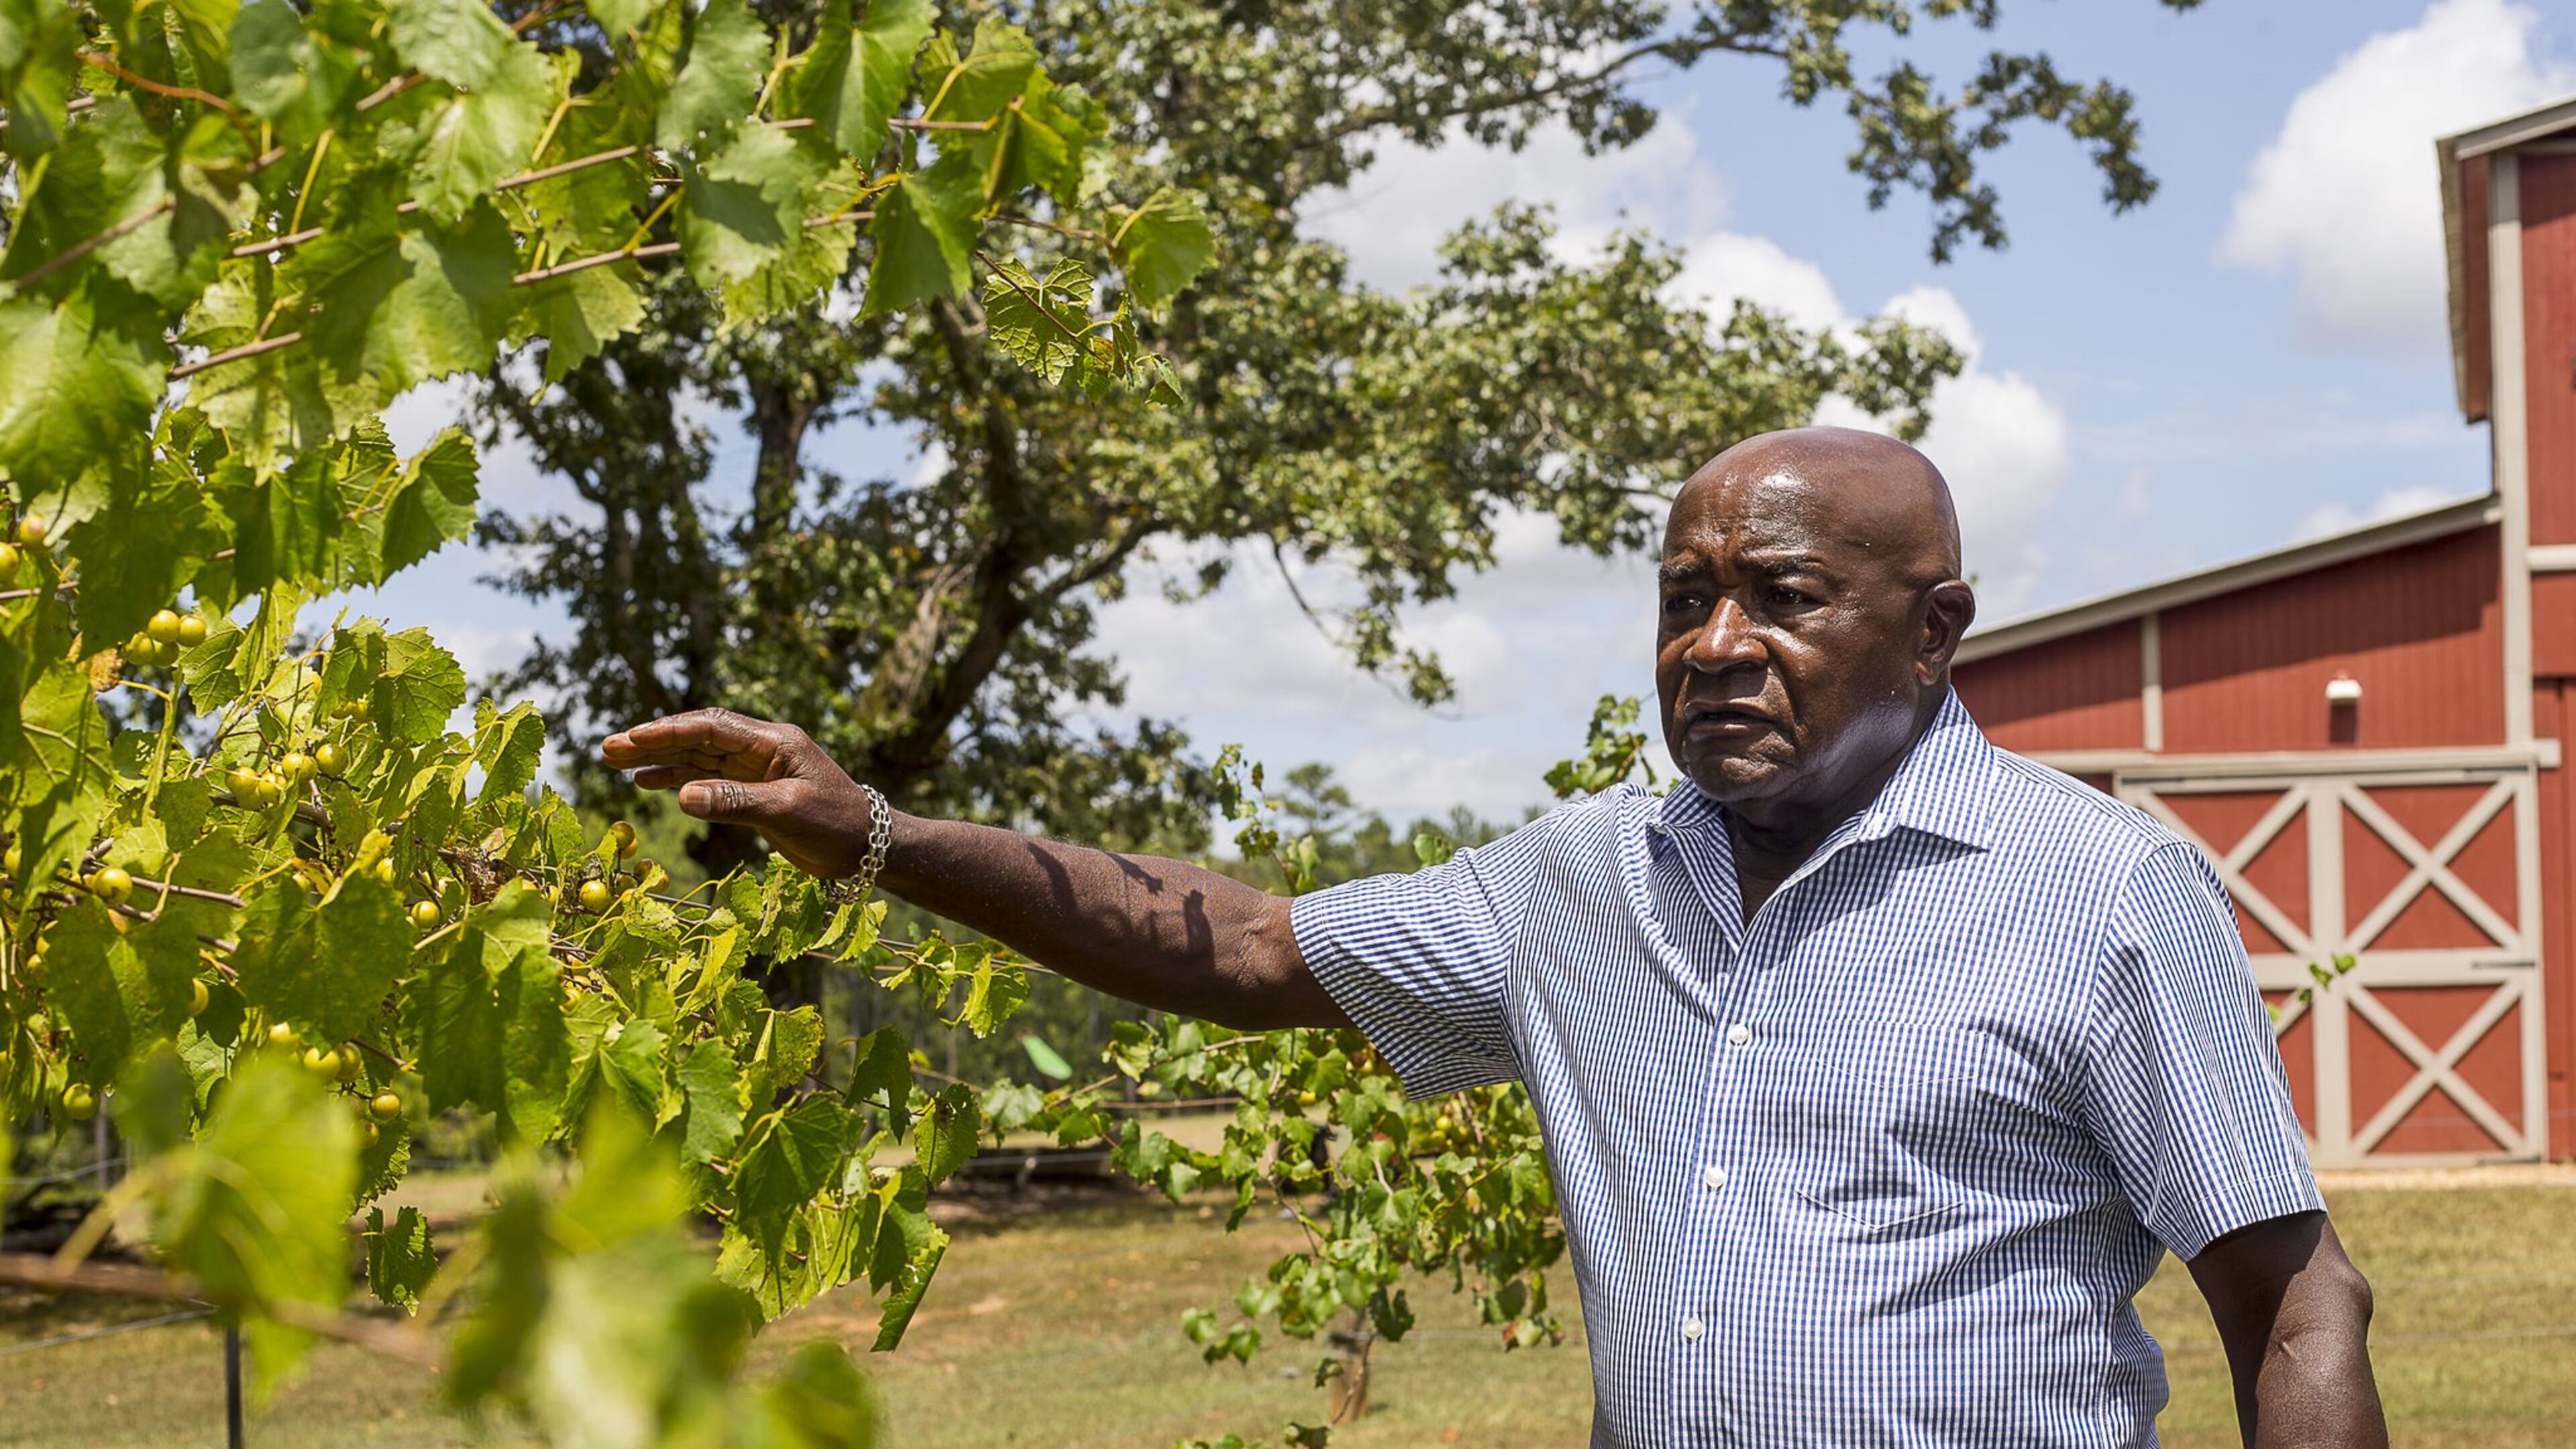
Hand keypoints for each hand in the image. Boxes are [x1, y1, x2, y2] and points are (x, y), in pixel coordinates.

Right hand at [600, 709, 880, 877]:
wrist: (870, 846)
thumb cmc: (837, 825)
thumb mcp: (786, 813)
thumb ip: (735, 802)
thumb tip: (682, 796)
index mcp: (774, 742)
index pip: (712, 727)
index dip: (669, 732)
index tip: (631, 740)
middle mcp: (763, 749)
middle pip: (698, 737)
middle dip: (654, 742)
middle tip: (607, 750)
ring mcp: (758, 769)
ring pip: (700, 758)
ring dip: (661, 761)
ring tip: (618, 765)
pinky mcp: (756, 792)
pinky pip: (711, 779)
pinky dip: (681, 780)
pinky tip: (652, 784)